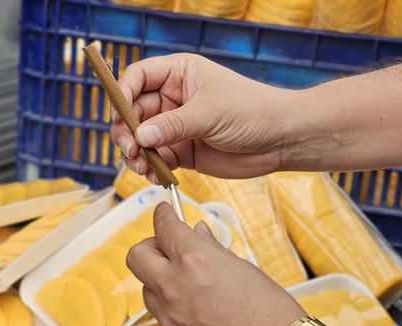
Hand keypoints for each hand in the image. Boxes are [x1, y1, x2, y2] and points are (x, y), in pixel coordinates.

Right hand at [111, 54, 299, 182]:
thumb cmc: (252, 111)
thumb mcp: (209, 113)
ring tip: (142, 167)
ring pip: (141, 139)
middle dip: (126, 132)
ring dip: (136, 154)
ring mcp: (176, 126)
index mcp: (179, 74)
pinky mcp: (183, 151)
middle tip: (131, 149)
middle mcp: (173, 98)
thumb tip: (139, 135)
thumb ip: (172, 125)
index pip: (137, 78)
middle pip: (133, 112)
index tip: (120, 116)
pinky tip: (156, 175)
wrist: (281, 139)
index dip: (122, 94)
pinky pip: (157, 159)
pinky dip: (151, 169)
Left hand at [126, 203, 305, 325]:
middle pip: (137, 256)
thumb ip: (212, 250)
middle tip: (168, 251)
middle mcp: (173, 288)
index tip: (165, 213)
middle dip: (150, 248)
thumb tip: (197, 232)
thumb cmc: (272, 313)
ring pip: (150, 292)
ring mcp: (169, 320)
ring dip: (164, 285)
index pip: (163, 227)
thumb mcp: (244, 269)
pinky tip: (205, 324)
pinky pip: (165, 324)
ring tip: (195, 293)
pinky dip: (178, 318)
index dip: (164, 215)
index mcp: (193, 260)